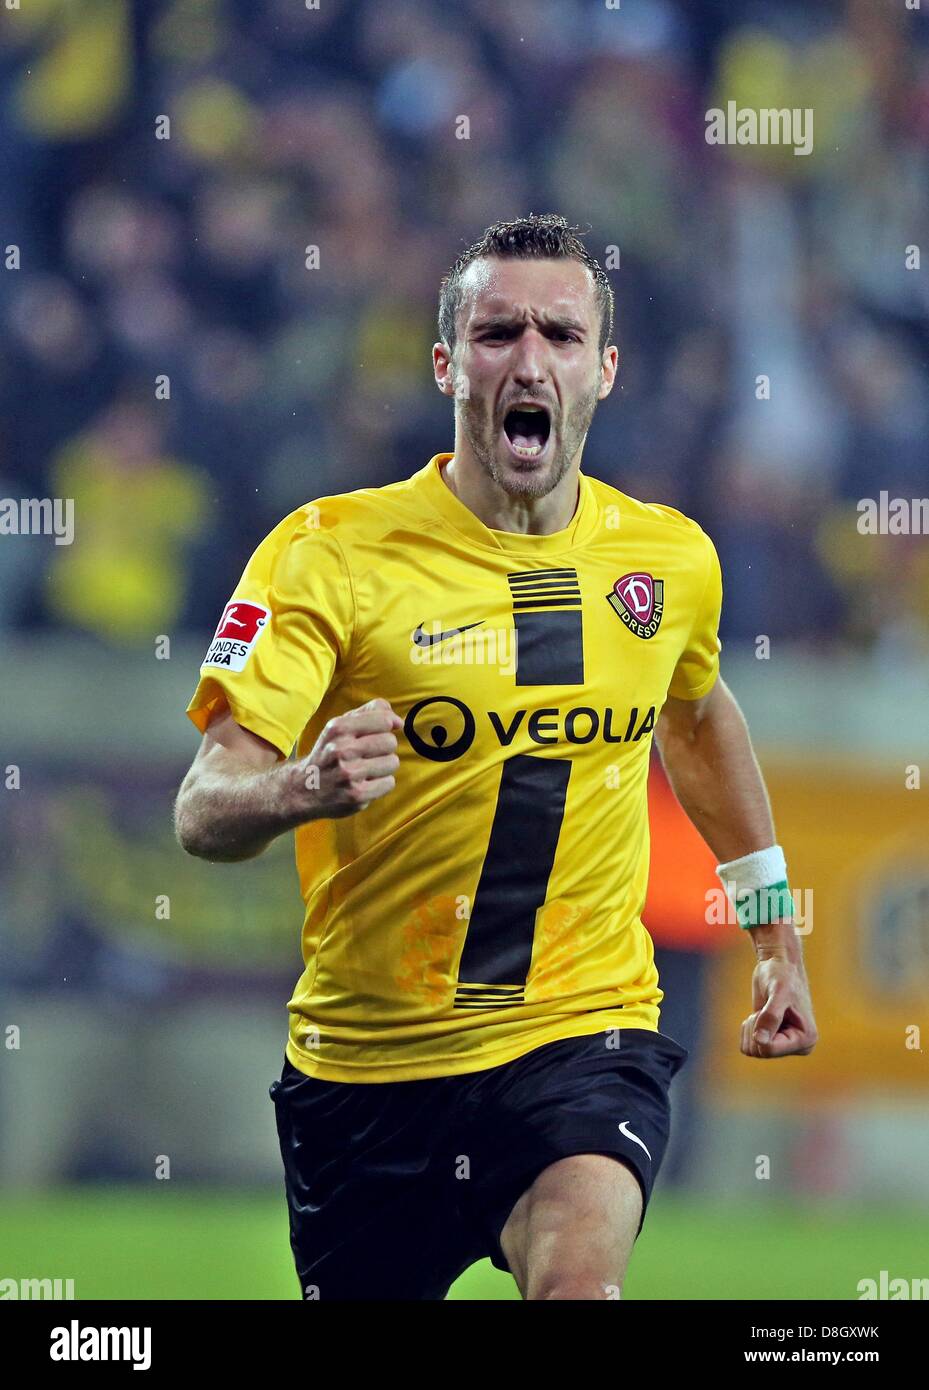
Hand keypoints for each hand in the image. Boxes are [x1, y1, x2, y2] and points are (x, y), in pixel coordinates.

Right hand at [292, 697, 402, 819]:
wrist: (304, 788)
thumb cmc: (329, 753)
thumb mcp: (340, 726)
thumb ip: (369, 713)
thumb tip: (398, 721)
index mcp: (338, 728)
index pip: (384, 720)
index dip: (389, 725)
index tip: (385, 731)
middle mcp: (342, 750)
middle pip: (390, 742)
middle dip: (385, 747)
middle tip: (371, 754)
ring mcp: (349, 774)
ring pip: (393, 762)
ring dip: (384, 766)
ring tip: (368, 768)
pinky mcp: (357, 795)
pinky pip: (389, 783)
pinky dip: (382, 783)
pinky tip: (367, 782)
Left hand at [741, 953, 817, 1058]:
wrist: (778, 966)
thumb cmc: (782, 976)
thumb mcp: (778, 992)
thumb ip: (771, 1017)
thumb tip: (760, 1041)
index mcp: (806, 1040)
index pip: (769, 1049)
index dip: (759, 1030)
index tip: (768, 1009)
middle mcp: (797, 1047)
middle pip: (760, 1052)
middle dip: (756, 1027)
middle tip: (767, 1007)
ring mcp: (783, 1045)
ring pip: (752, 1051)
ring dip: (752, 1027)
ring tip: (765, 1010)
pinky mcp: (771, 1040)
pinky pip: (747, 1046)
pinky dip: (748, 1029)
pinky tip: (760, 1014)